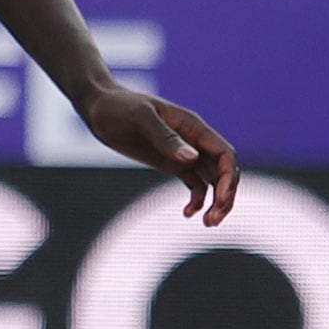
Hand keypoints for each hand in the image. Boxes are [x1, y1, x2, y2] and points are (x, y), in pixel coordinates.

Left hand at [79, 84, 240, 224]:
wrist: (99, 107)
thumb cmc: (118, 106)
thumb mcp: (140, 118)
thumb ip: (166, 137)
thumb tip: (192, 158)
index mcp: (193, 126)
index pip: (224, 154)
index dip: (229, 177)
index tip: (221, 199)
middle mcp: (194, 141)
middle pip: (223, 171)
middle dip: (225, 196)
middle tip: (213, 220)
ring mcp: (183, 153)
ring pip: (212, 180)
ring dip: (215, 201)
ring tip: (207, 222)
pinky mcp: (170, 163)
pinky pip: (194, 184)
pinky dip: (197, 200)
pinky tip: (187, 213)